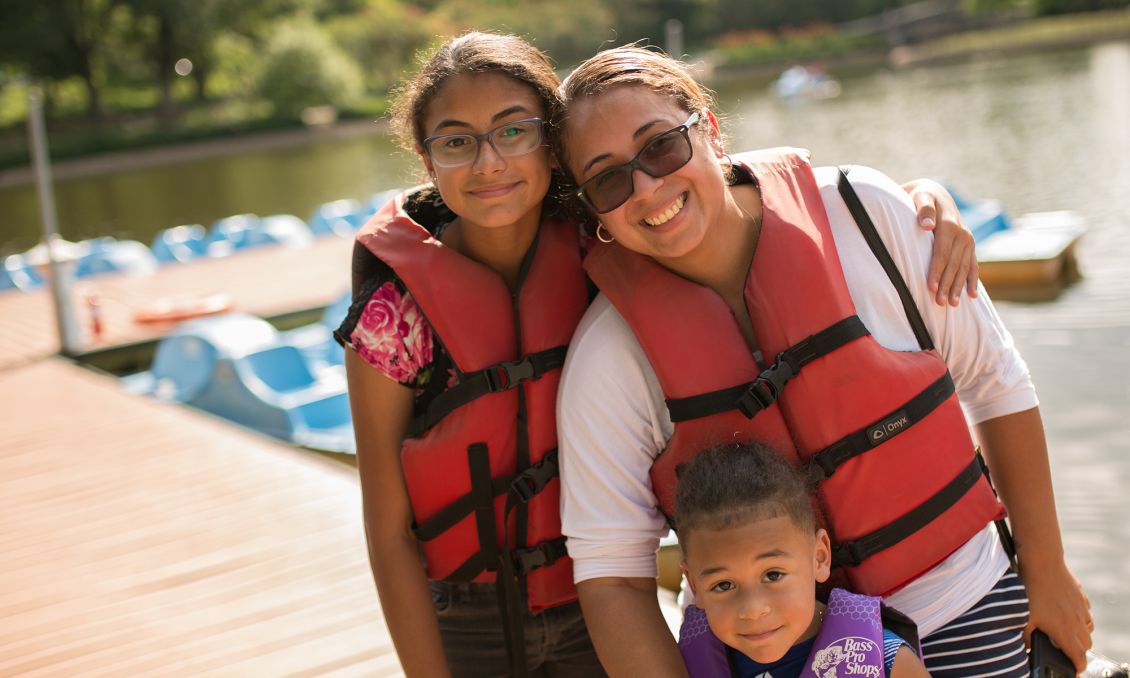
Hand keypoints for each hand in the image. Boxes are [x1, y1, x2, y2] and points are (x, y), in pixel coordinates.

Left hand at [904, 179, 978, 304]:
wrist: (936, 194)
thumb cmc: (921, 197)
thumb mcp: (920, 197)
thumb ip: (923, 209)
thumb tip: (927, 225)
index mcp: (949, 224)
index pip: (942, 253)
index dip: (937, 271)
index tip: (931, 288)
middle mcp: (962, 234)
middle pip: (953, 264)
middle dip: (947, 285)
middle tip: (940, 303)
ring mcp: (968, 240)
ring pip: (963, 268)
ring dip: (958, 287)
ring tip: (952, 305)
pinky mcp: (969, 245)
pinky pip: (973, 265)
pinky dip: (972, 280)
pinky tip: (971, 296)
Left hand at [1022, 561, 1092, 673]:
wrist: (1043, 564)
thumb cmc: (1030, 591)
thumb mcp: (1023, 617)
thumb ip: (1026, 637)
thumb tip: (1026, 648)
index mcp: (1064, 631)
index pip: (1078, 657)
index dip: (1078, 666)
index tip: (1075, 668)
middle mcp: (1077, 622)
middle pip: (1086, 645)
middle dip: (1078, 651)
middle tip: (1066, 649)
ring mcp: (1081, 608)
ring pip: (1089, 628)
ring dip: (1081, 634)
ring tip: (1067, 632)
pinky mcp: (1081, 597)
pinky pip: (1087, 613)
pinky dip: (1081, 618)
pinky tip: (1068, 613)